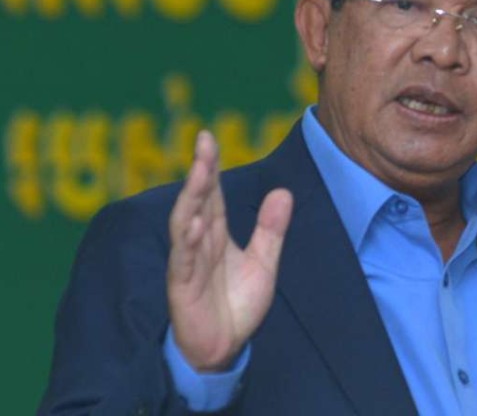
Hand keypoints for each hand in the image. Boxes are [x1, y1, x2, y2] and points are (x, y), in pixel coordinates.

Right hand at [167, 131, 292, 370]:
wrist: (224, 349)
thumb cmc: (237, 305)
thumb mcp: (264, 262)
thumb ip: (271, 229)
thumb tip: (283, 191)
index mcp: (216, 235)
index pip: (213, 195)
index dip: (211, 167)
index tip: (209, 138)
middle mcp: (198, 243)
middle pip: (198, 201)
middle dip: (200, 171)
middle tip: (204, 142)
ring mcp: (187, 264)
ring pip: (186, 224)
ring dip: (192, 198)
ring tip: (201, 172)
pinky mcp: (182, 288)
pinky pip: (184, 261)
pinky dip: (188, 242)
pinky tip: (195, 224)